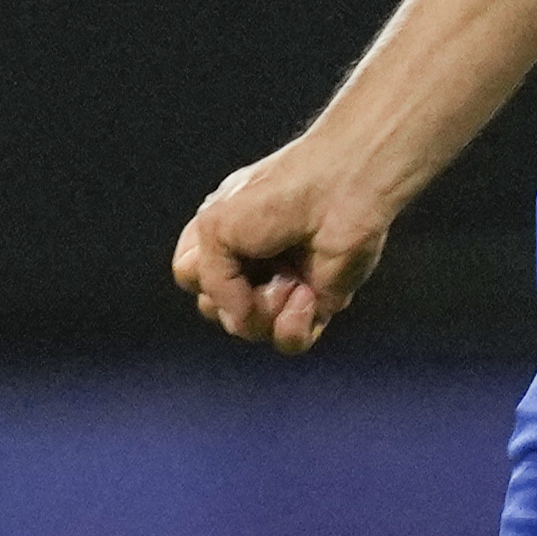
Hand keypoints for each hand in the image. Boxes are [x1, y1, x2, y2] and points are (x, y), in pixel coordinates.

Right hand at [173, 145, 392, 355]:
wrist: (344, 194)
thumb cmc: (282, 196)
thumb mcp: (216, 228)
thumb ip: (210, 282)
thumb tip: (237, 319)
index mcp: (222, 235)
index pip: (191, 277)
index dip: (201, 275)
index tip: (222, 250)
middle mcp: (249, 263)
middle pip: (217, 310)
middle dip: (233, 299)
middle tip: (257, 270)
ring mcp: (282, 286)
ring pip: (251, 330)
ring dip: (266, 310)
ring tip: (289, 279)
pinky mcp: (316, 304)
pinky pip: (290, 341)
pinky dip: (293, 326)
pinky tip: (306, 295)